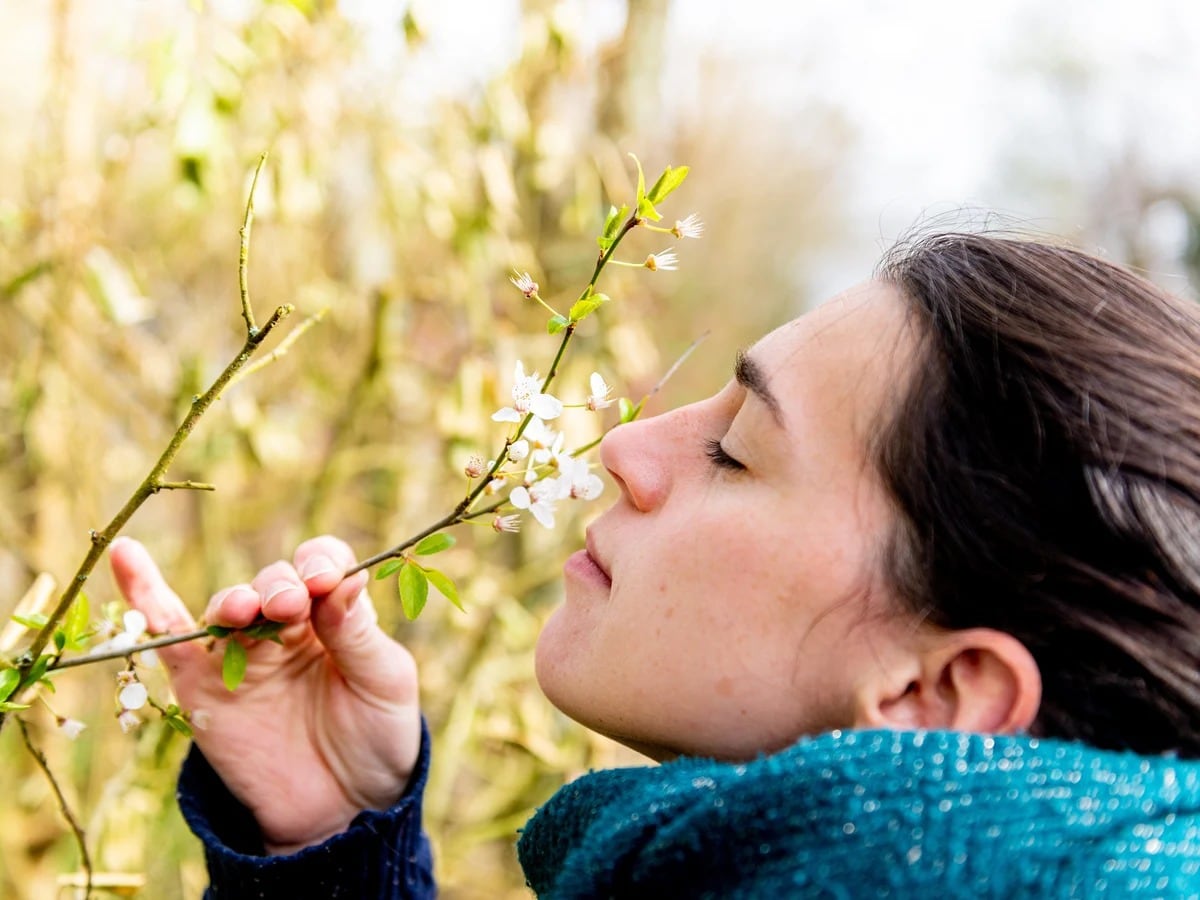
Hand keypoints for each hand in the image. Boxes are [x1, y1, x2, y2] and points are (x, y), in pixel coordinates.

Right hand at [108, 535, 421, 853]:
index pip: (323, 564)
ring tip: (247, 609)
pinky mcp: (203, 688)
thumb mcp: (385, 682)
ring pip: (228, 608)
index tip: (326, 581)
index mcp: (334, 615)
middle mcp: (286, 626)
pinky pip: (169, 639)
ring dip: (235, 601)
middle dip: (279, 586)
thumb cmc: (376, 737)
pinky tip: (126, 555)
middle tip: (291, 604)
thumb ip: (360, 634)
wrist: (342, 811)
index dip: (321, 563)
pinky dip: (145, 598)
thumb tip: (348, 580)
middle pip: (273, 582)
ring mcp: (242, 656)